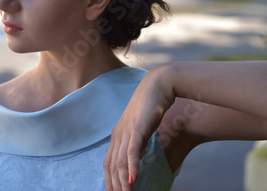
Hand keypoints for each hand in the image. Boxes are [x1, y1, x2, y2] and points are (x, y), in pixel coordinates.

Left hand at [103, 64, 174, 190]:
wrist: (159, 85)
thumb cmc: (153, 106)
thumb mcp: (142, 128)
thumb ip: (138, 144)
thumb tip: (138, 160)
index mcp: (118, 135)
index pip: (108, 163)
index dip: (108, 181)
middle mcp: (118, 135)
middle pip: (111, 166)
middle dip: (113, 186)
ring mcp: (126, 131)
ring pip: (120, 162)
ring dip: (122, 182)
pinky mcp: (137, 128)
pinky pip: (132, 152)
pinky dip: (131, 168)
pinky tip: (133, 180)